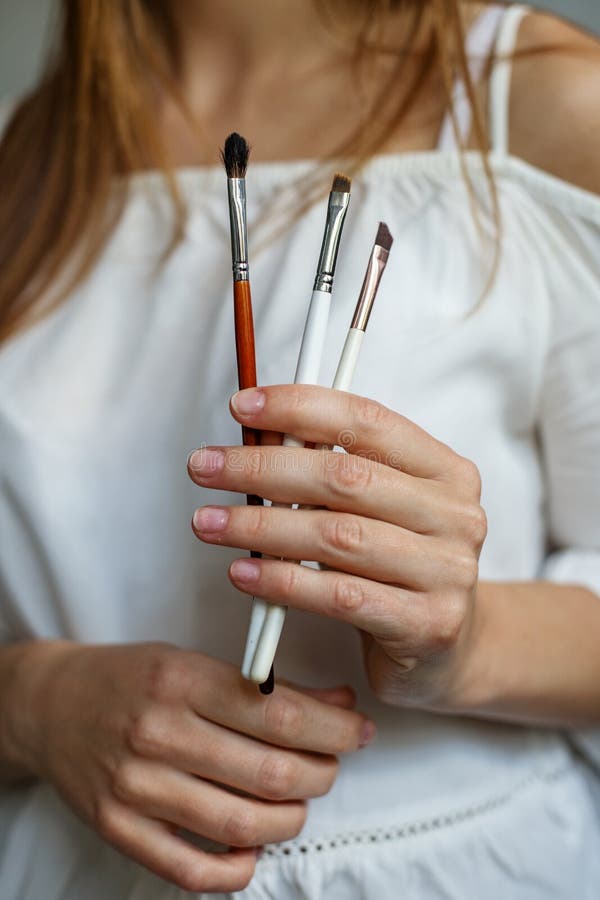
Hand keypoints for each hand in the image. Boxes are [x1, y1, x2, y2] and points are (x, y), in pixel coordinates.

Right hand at [16, 641, 370, 892]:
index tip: (357, 730)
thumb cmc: (132, 679)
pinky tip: (253, 845)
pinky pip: (192, 871)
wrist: (52, 705)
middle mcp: (158, 733)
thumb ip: (265, 687)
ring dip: (291, 820)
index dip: (334, 728)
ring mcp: (135, 787)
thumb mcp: (195, 662)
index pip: (278, 714)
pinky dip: (237, 868)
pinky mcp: (118, 829)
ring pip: (242, 824)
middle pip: (270, 772)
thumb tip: (336, 705)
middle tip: (331, 764)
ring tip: (298, 802)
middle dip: (322, 773)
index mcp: (181, 680)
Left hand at [188, 385, 486, 708]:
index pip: (368, 421)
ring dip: (260, 527)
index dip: (300, 407)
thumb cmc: (397, 566)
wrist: (447, 649)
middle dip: (263, 468)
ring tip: (208, 522)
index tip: (240, 406)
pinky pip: (339, 596)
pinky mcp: (427, 624)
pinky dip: (282, 581)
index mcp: (446, 470)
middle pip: (346, 478)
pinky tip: (242, 573)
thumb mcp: (377, 509)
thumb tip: (258, 433)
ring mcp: (447, 572)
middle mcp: (456, 515)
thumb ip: (331, 470)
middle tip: (204, 468)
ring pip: (337, 537)